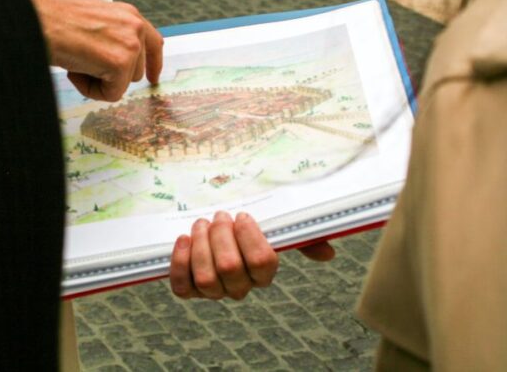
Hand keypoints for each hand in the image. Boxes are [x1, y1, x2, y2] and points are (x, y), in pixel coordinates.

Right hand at [28, 0, 163, 101]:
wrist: (36, 20)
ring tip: (76, 62)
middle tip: (80, 61)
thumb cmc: (55, 23)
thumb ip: (113, 39)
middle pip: (135, 72)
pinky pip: (111, 94)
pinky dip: (90, 90)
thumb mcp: (93, 24)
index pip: (154, 42)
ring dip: (97, 81)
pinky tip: (74, 71)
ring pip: (123, 84)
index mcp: (128, 14)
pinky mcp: (120, 63)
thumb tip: (118, 66)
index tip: (153, 79)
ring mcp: (130, 44)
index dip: (153, 64)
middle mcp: (135, 26)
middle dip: (109, 75)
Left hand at [169, 211, 334, 300]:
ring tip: (201, 224)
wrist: (211, 223)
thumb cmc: (244, 225)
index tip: (243, 215)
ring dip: (201, 245)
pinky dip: (180, 263)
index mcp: (263, 274)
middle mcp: (239, 287)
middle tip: (219, 216)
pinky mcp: (189, 289)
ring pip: (206, 278)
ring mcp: (213, 291)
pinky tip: (183, 239)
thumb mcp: (275, 226)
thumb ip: (301, 237)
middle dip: (222, 236)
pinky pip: (182, 287)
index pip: (263, 263)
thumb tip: (328, 253)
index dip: (250, 237)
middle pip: (230, 268)